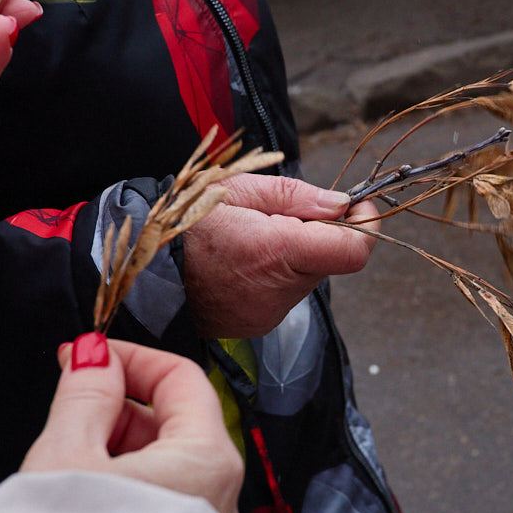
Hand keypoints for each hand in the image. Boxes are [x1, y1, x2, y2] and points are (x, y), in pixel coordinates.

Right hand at [21, 333, 245, 512]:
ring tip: (68, 467)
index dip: (129, 357)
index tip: (84, 355)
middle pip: (178, 424)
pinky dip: (129, 494)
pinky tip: (87, 507)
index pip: (182, 378)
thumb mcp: (65, 458)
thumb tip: (94, 357)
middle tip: (67, 407)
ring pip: (170, 471)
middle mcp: (223, 503)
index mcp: (208, 462)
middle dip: (121, 408)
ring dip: (121, 453)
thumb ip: (85, 395)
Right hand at [182, 173, 379, 337]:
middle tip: (284, 215)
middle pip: (331, 260)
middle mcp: (280, 289)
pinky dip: (276, 275)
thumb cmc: (188, 222)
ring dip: (297, 255)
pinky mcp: (259, 324)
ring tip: (253, 239)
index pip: (354, 250)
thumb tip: (342, 205)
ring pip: (308, 277)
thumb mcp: (240, 188)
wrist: (145, 270)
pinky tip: (243, 262)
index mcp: (278, 250)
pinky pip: (286, 294)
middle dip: (321, 234)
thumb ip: (298, 197)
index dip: (367, 225)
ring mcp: (270, 312)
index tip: (358, 204)